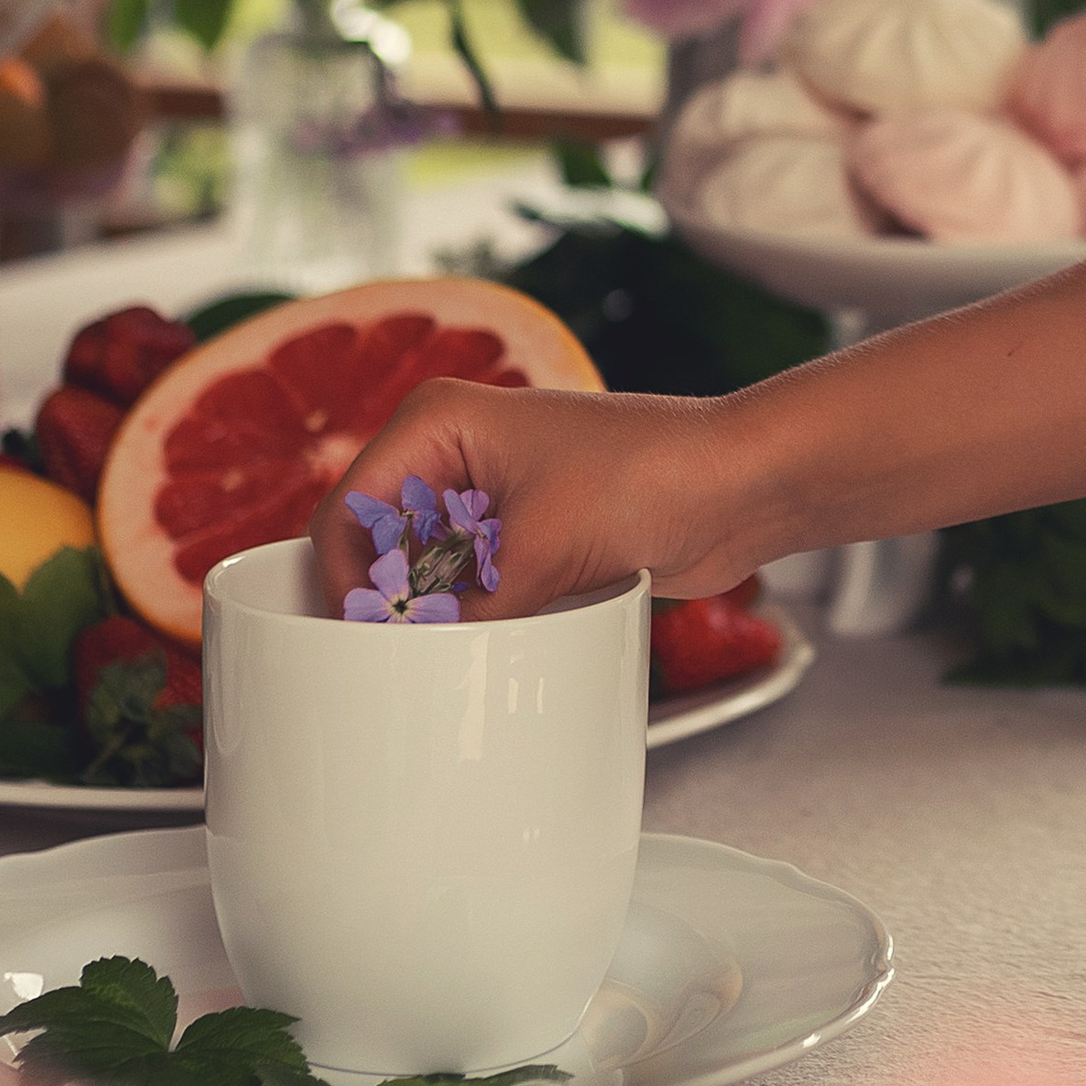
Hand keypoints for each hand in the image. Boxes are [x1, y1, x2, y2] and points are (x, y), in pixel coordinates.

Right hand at [310, 380, 764, 620]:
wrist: (742, 485)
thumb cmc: (653, 474)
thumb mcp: (540, 552)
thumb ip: (469, 614)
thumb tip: (419, 664)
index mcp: (437, 421)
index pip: (350, 509)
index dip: (343, 582)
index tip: (355, 643)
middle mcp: (455, 451)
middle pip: (381, 543)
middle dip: (386, 603)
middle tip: (393, 663)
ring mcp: (493, 495)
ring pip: (427, 571)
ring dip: (433, 616)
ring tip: (442, 660)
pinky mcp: (527, 534)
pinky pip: (473, 587)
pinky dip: (473, 619)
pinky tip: (482, 651)